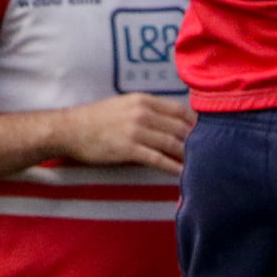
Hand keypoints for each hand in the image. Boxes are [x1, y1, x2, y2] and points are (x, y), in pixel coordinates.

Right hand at [54, 94, 195, 173]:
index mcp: (143, 100)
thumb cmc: (96, 120)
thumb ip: (147, 110)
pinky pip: (158, 159)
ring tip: (199, 167)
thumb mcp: (124, 105)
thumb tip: (170, 123)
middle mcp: (142, 113)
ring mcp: (136, 130)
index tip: (205, 135)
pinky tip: (182, 175)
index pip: (180, 111)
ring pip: (172, 144)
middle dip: (195, 142)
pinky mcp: (129, 149)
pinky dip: (173, 168)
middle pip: (180, 128)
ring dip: (188, 156)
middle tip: (208, 155)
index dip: (195, 124)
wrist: (69, 130)